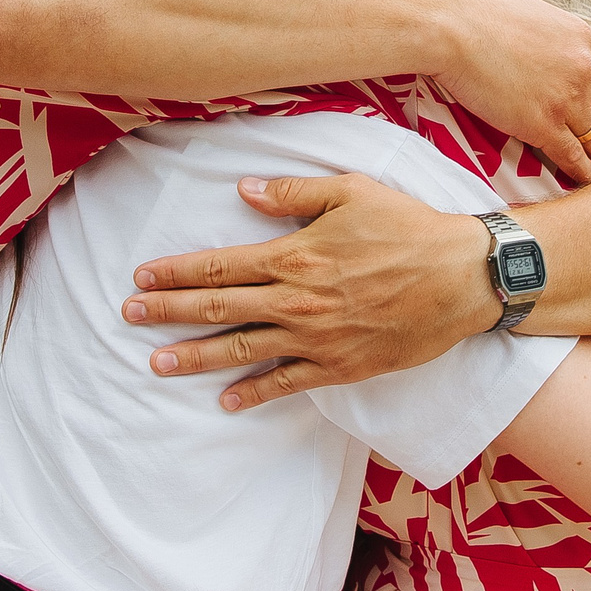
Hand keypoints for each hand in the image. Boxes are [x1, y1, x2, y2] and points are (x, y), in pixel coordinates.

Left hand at [123, 173, 497, 410]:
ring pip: (242, 351)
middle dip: (168, 313)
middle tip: (128, 316)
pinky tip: (227, 401)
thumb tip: (242, 190)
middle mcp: (297, 301)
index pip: (219, 267)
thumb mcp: (351, 192)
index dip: (176, 273)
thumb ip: (291, 192)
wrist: (463, 278)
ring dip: (195, 358)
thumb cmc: (408, 227)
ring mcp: (317, 339)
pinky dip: (254, 394)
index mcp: (294, 255)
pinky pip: (287, 384)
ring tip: (157, 363)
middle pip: (218, 310)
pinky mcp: (341, 366)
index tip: (141, 276)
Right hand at [433, 0, 590, 184]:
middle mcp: (584, 70)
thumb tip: (544, 45)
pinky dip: (584, 171)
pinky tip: (590, 180)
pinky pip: (572, 155)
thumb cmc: (480, 17)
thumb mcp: (535, 14)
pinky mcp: (544, 125)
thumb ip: (551, 36)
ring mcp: (567, 100)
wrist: (457, 31)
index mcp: (583, 39)